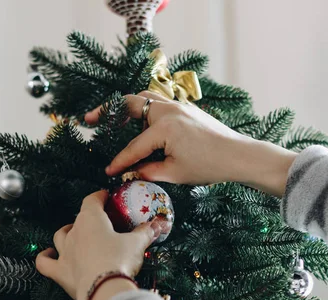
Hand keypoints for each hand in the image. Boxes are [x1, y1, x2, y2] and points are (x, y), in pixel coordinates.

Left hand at [35, 191, 162, 299]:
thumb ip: (147, 231)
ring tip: (73, 234)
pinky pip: (44, 263)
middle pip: (78, 219)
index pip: (92, 200)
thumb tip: (160, 223)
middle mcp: (74, 232)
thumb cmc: (119, 261)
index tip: (106, 196)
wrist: (104, 290)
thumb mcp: (137, 243)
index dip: (99, 197)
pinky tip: (47, 255)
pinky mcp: (60, 272)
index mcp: (91, 219)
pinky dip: (45, 258)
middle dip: (88, 218)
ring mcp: (65, 252)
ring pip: (60, 236)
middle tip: (101, 222)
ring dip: (66, 233)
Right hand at [85, 91, 296, 196]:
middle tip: (89, 119)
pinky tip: (139, 120)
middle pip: (131, 104)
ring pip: (144, 97)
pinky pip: (158, 101)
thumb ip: (149, 171)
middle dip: (108, 112)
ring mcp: (178, 105)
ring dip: (127, 106)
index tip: (108, 172)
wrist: (238, 155)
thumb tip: (131, 173)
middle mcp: (169, 109)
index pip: (134, 146)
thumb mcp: (176, 173)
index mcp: (164, 126)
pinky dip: (143, 107)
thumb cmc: (209, 166)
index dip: (120, 161)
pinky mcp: (185, 108)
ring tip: (112, 118)